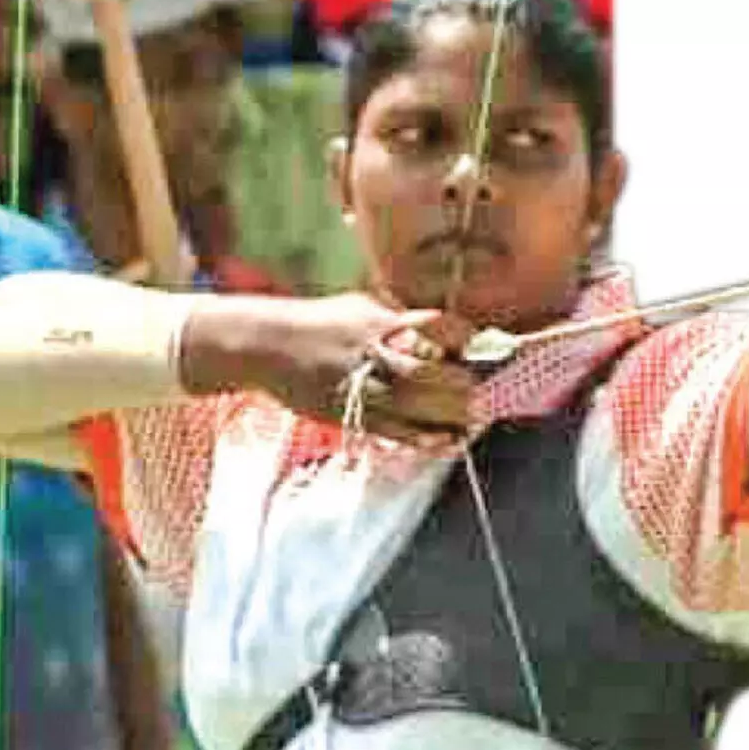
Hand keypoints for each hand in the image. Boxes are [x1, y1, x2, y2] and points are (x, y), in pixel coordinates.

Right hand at [184, 293, 477, 446]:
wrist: (266, 346)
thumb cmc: (320, 323)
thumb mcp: (362, 307)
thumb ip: (402, 319)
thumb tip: (446, 332)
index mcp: (381, 322)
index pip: (435, 326)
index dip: (462, 337)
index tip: (476, 344)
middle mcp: (374, 354)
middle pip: (430, 372)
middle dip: (461, 383)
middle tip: (482, 391)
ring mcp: (362, 387)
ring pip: (416, 406)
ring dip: (451, 416)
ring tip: (473, 421)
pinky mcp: (351, 415)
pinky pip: (395, 432)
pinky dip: (424, 439)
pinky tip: (447, 442)